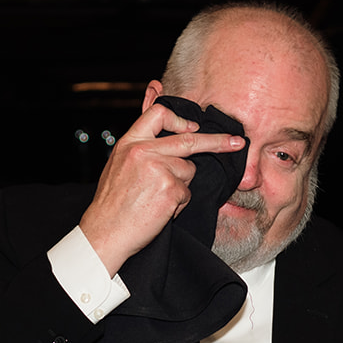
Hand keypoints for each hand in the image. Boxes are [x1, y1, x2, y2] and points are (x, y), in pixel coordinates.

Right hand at [79, 102, 243, 275]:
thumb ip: (141, 143)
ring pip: (189, 171)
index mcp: (130, 142)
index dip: (180, 119)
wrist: (105, 232)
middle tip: (237, 142)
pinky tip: (159, 208)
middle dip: (218, 141)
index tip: (195, 126)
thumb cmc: (112, 203)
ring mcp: (158, 169)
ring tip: (155, 198)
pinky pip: (187, 193)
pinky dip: (178, 203)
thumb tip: (158, 111)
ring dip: (180, 185)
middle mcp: (144, 151)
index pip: (159, 113)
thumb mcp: (119, 163)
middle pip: (190, 140)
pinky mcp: (170, 189)